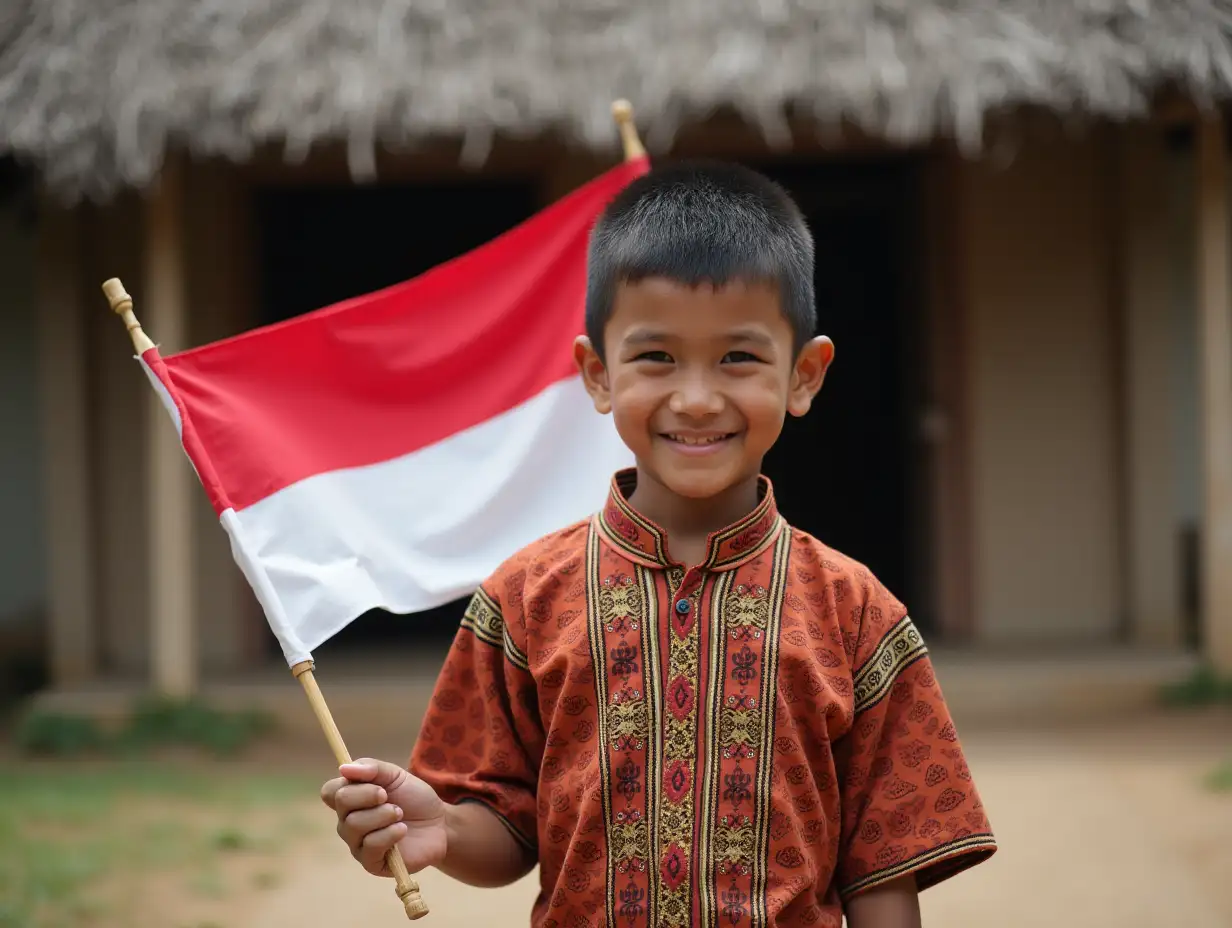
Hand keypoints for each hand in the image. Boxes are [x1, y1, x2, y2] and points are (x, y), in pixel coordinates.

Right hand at [320, 757, 447, 875]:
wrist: (439, 823)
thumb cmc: (414, 798)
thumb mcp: (396, 775)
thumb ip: (372, 768)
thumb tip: (343, 768)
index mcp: (351, 800)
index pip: (330, 791)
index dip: (346, 783)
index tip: (370, 779)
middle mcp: (348, 822)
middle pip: (341, 803)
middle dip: (368, 794)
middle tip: (387, 796)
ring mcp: (357, 844)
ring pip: (355, 824)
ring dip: (383, 814)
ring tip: (400, 814)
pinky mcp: (371, 862)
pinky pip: (370, 846)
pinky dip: (390, 833)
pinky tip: (402, 830)